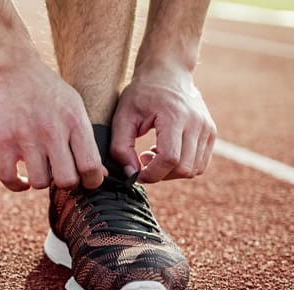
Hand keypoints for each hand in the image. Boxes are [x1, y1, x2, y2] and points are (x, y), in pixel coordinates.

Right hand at [0, 59, 106, 191]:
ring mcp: (25, 137)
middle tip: (62, 175)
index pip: (90, 166)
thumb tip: (97, 174)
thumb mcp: (74, 107)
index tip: (87, 180)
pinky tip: (22, 179)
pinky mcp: (2, 140)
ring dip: (41, 181)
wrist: (13, 68)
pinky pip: (8, 177)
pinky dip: (17, 184)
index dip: (92, 181)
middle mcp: (52, 131)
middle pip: (66, 180)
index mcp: (74, 122)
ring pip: (39, 182)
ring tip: (40, 169)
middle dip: (67, 184)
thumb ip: (85, 140)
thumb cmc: (47, 90)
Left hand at [111, 66, 215, 182]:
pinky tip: (166, 151)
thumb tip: (131, 174)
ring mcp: (207, 128)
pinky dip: (183, 165)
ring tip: (154, 154)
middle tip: (143, 159)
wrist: (168, 72)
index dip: (152, 173)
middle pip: (184, 168)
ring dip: (172, 171)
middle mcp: (197, 123)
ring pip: (194, 169)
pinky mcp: (211, 132)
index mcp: (175, 117)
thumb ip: (121, 148)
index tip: (136, 172)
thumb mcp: (122, 118)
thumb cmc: (142, 93)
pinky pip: (201, 163)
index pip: (170, 158)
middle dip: (160, 174)